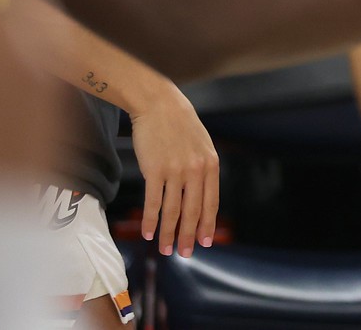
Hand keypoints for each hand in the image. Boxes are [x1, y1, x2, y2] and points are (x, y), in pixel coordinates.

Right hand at [132, 82, 219, 257]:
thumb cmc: (180, 126)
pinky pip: (154, 202)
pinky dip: (151, 220)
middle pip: (193, 211)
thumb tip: (201, 197)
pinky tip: (149, 233)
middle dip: (189, 236)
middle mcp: (196, 170)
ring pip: (173, 211)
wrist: (160, 105)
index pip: (211, 202)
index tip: (204, 242)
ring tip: (166, 249)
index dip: (207, 224)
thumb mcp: (202, 146)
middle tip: (185, 254)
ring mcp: (175, 171)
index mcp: (211, 165)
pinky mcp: (154, 170)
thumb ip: (203, 170)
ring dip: (169, 233)